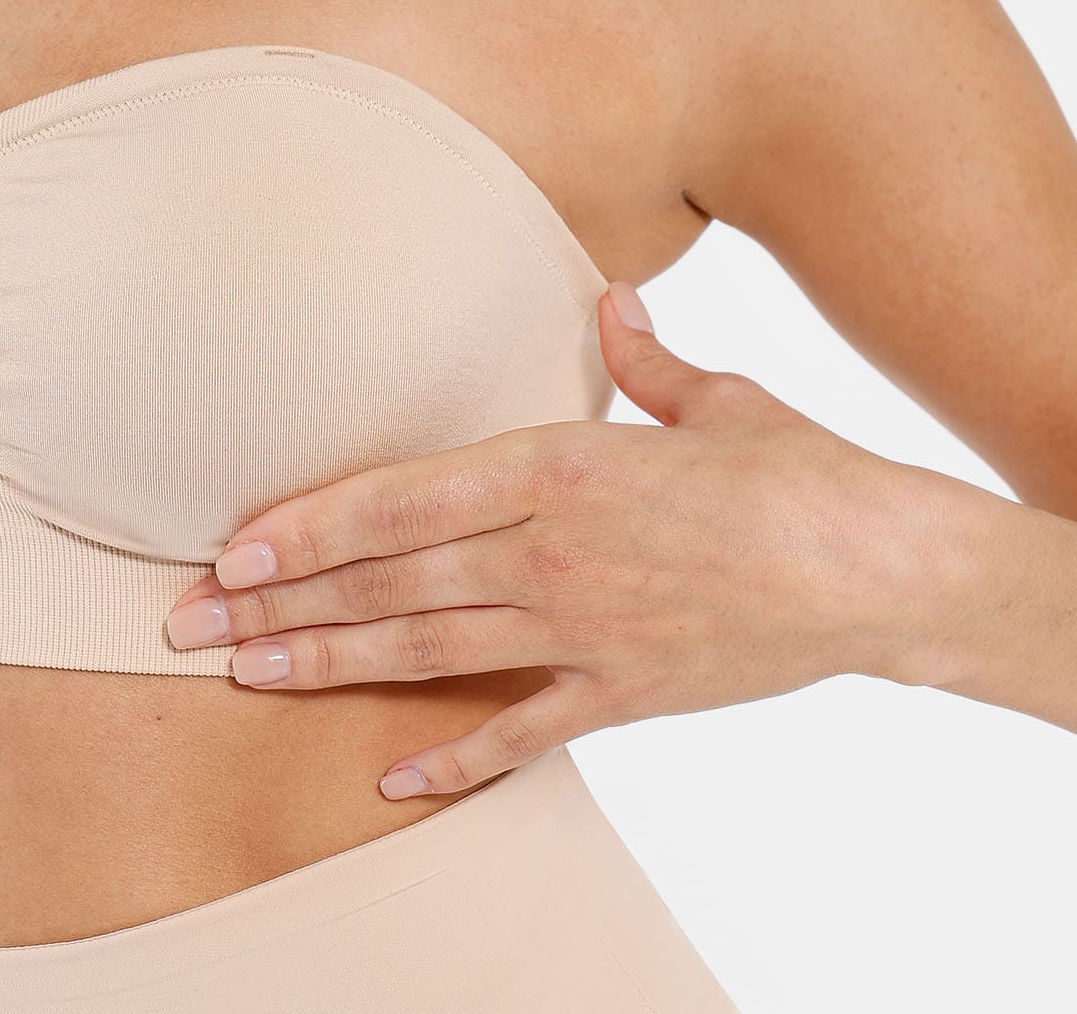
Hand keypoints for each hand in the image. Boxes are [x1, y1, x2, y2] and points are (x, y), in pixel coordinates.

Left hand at [165, 282, 932, 797]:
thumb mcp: (714, 401)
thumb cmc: (801, 472)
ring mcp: (585, 629)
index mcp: (561, 466)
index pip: (404, 497)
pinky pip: (523, 731)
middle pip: (391, 578)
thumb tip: (605, 300)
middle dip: (281, 598)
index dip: (309, 523)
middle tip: (188, 620)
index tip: (233, 544)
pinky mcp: (625, 694)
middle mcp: (553, 550)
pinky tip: (388, 776)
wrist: (887, 572)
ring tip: (243, 675)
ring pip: (430, 650)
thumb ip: (640, 359)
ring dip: (330, 663)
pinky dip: (457, 757)